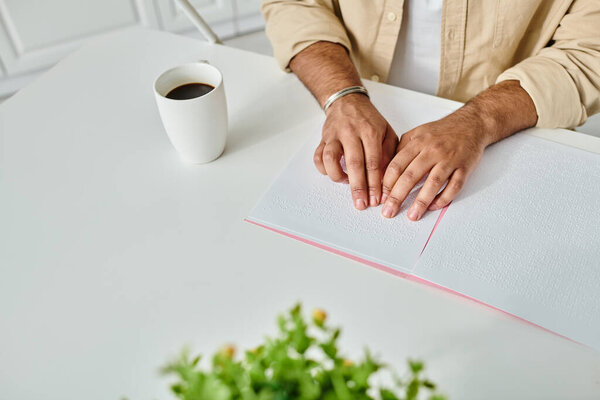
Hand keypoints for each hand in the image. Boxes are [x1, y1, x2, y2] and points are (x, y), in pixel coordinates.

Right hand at [314, 94, 397, 209]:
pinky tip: (332, 174)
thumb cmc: (369, 120)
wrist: (347, 101)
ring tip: (344, 184)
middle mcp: (351, 133)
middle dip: (358, 187)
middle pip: (354, 164)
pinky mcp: (323, 139)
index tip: (376, 199)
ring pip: (330, 159)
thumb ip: (389, 153)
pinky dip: (323, 169)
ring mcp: (334, 135)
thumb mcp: (387, 132)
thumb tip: (386, 179)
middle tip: (361, 204)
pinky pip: (317, 157)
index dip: (375, 183)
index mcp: (370, 132)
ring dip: (337, 176)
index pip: (374, 163)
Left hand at [380, 110, 488, 220]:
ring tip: (412, 216)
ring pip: (433, 183)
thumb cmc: (442, 131)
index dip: (387, 183)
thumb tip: (386, 169)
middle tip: (389, 211)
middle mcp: (433, 151)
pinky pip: (454, 186)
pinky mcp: (464, 167)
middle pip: (411, 176)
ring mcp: (449, 159)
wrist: (471, 123)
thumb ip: (401, 149)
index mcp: (418, 142)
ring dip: (421, 202)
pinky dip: (444, 198)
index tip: (381, 197)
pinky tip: (433, 207)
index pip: (397, 165)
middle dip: (397, 196)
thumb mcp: (417, 134)